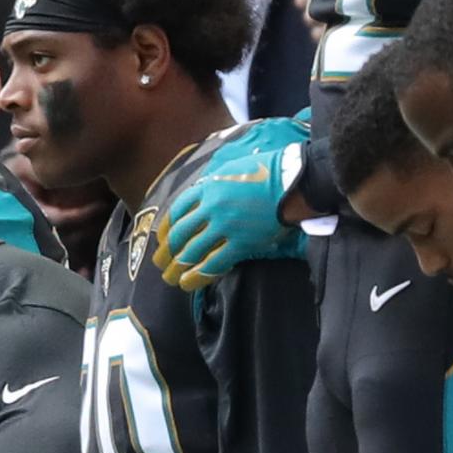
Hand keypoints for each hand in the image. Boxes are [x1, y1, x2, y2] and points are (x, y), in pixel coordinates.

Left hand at [155, 115, 308, 289]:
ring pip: (192, 251)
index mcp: (208, 187)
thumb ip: (214, 183)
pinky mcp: (241, 243)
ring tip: (171, 278)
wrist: (293, 181)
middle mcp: (211, 207)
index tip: (161, 239)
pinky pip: (215, 263)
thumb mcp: (232, 169)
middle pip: (180, 233)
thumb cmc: (267, 171)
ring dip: (178, 267)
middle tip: (160, 263)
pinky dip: (199, 275)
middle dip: (167, 251)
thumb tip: (202, 194)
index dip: (167, 228)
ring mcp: (225, 226)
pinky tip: (189, 283)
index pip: (178, 210)